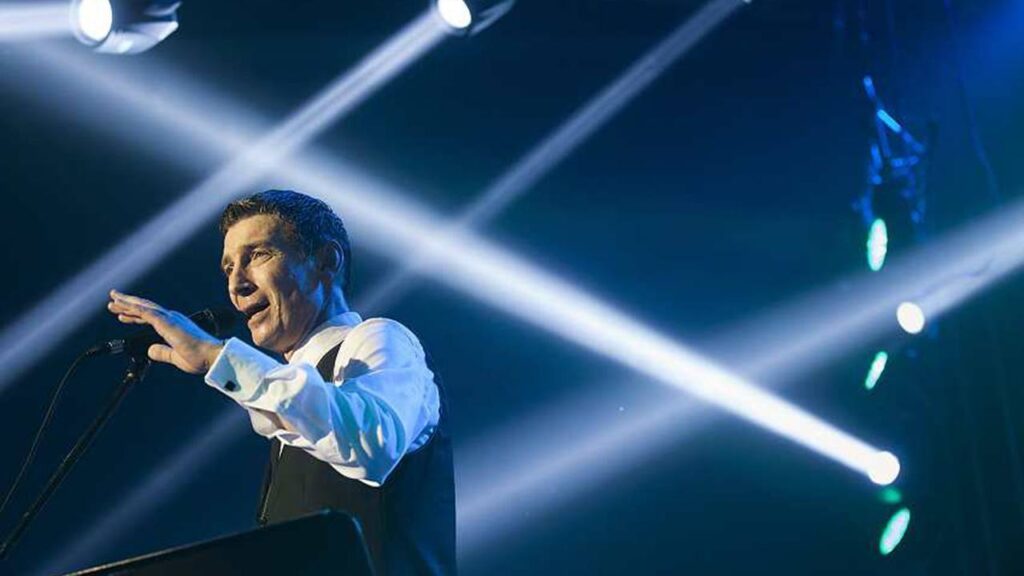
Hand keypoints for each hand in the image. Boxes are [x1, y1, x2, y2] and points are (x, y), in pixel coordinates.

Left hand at [107, 290, 223, 374]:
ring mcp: (169, 318)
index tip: (122, 315)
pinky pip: (145, 312)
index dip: (135, 316)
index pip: (150, 318)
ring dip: (127, 303)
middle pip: (145, 309)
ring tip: (113, 299)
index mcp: (174, 325)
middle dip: (128, 304)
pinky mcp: (166, 322)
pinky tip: (122, 305)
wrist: (212, 356)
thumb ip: (163, 352)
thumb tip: (150, 350)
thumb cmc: (201, 358)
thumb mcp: (176, 357)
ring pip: (143, 307)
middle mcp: (172, 318)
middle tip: (113, 300)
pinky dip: (133, 308)